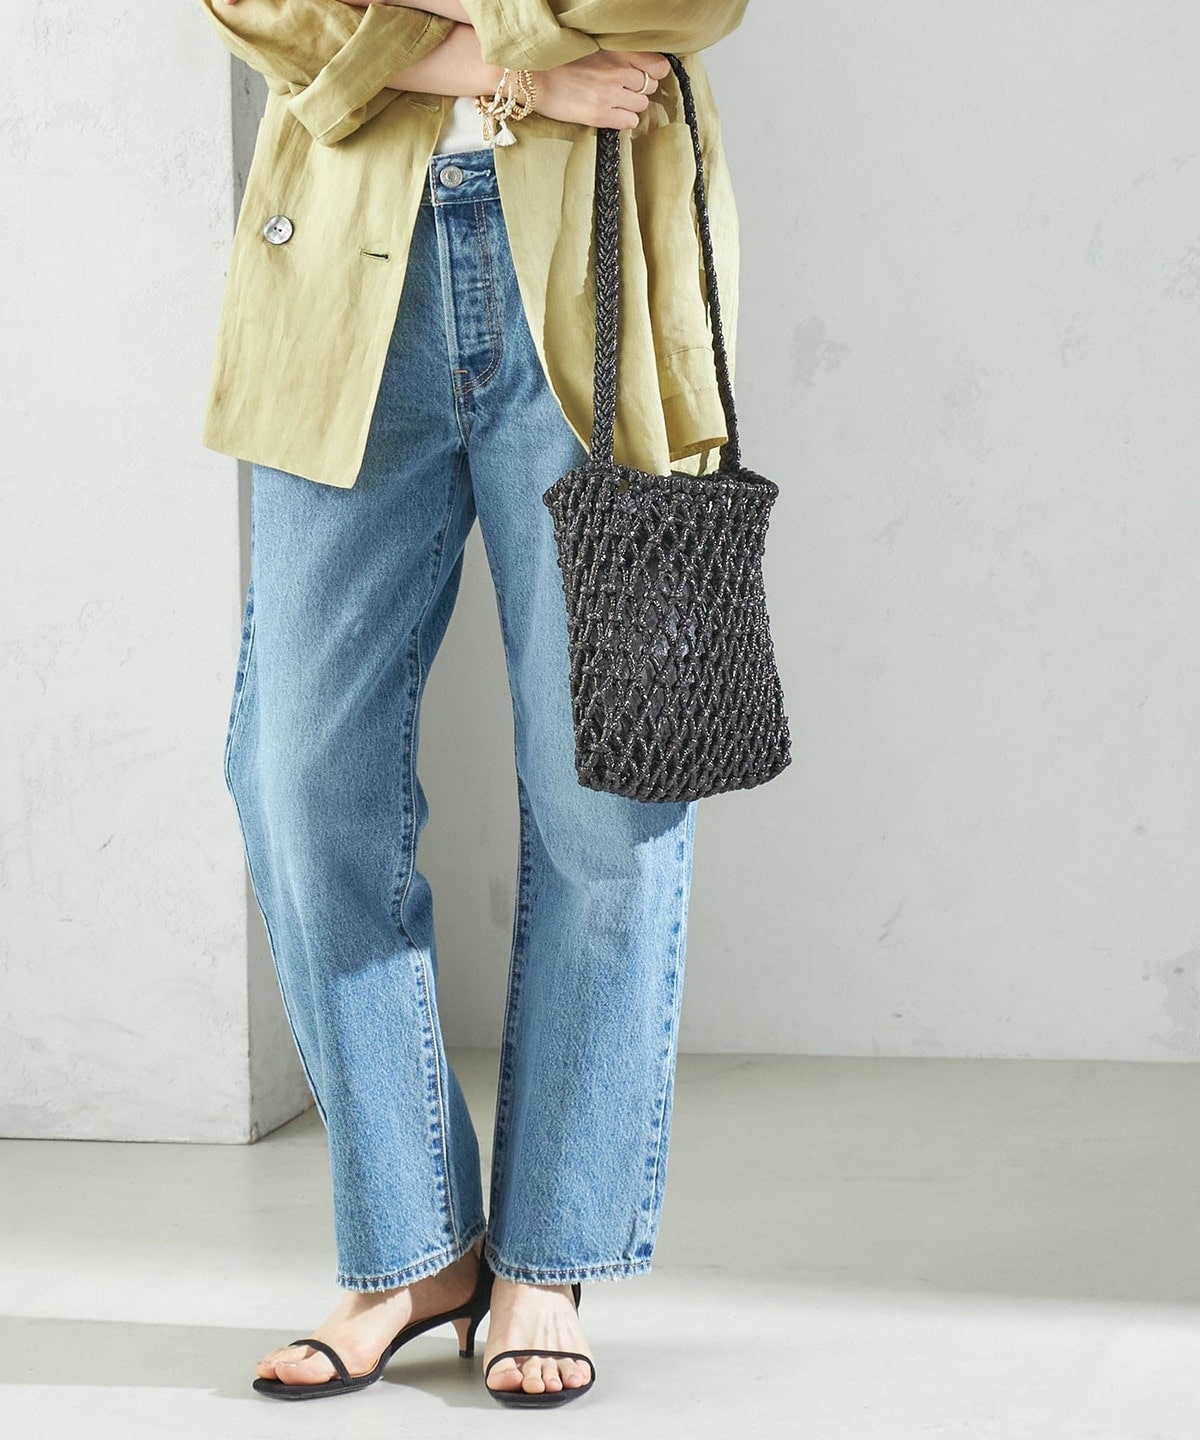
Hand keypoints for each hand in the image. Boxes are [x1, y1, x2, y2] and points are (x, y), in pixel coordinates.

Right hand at [532, 50, 670, 130]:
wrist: (533, 78)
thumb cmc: (561, 63)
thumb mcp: (594, 48)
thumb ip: (620, 56)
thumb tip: (645, 69)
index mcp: (616, 51)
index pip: (658, 66)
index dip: (653, 73)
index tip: (644, 76)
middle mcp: (617, 71)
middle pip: (650, 87)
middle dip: (639, 90)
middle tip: (622, 90)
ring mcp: (610, 94)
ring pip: (642, 105)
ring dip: (632, 105)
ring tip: (613, 102)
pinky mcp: (600, 115)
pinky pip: (630, 122)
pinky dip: (624, 119)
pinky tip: (610, 114)